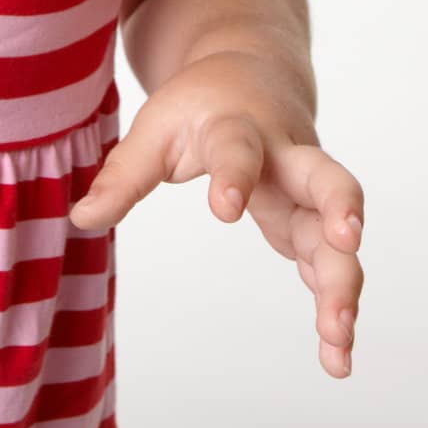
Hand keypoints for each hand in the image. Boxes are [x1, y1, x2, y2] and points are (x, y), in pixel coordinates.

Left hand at [68, 51, 364, 377]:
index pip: (239, 148)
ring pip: (337, 231)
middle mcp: (286, 157)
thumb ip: (124, 174)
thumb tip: (82, 220)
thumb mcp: (156, 126)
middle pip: (325, 176)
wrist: (254, 72)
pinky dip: (335, 304)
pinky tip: (336, 355)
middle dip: (338, 207)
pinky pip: (331, 262)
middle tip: (344, 240)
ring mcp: (306, 191)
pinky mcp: (312, 221)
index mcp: (239, 127)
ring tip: (338, 337)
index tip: (224, 208)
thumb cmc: (201, 105)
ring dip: (342, 281)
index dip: (234, 175)